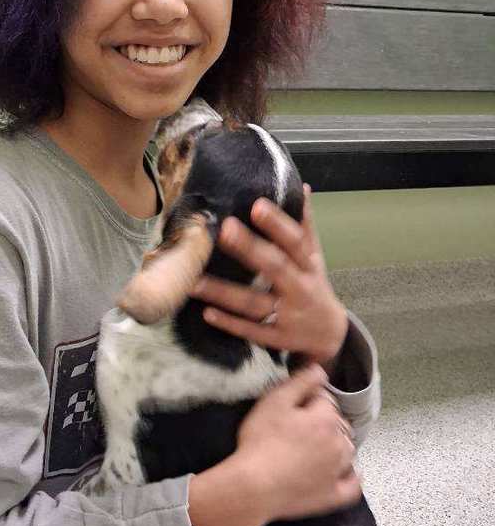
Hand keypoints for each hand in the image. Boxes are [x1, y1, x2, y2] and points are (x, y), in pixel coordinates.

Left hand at [188, 184, 347, 365]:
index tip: (256, 205)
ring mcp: (287, 316)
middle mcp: (300, 288)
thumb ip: (305, 225)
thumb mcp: (314, 257)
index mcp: (308, 264)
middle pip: (274, 267)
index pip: (295, 241)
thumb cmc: (313, 285)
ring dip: (224, 292)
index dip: (277, 224)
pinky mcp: (275, 339)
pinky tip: (207, 313)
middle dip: (249, 249)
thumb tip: (301, 187)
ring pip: (253, 303)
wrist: (329, 335)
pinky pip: (250, 331)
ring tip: (194, 280)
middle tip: (224, 229)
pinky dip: (229, 323)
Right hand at [188, 364, 360, 525]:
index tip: (291, 406)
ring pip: (347, 451)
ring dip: (338, 445)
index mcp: (326, 419)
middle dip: (325, 421)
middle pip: (339, 425)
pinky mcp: (333, 496)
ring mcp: (338, 472)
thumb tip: (320, 370)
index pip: (325, 400)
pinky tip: (345, 473)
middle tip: (298, 427)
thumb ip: (300, 382)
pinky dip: (351, 477)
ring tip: (315, 447)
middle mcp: (339, 443)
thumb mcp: (274, 402)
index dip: (307, 399)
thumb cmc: (260, 441)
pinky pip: (352, 485)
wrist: (254, 486)